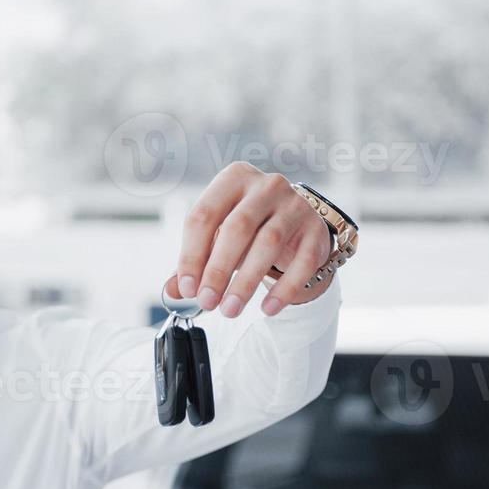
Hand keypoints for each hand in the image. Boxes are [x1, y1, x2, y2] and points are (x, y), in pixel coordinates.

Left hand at [169, 162, 332, 317]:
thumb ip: (195, 262)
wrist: (297, 227)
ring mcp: (295, 205)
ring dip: (246, 282)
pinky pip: (302, 262)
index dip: (192, 255)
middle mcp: (266, 185)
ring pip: (268, 243)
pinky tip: (267, 309)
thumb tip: (172, 292)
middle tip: (207, 302)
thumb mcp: (219, 239)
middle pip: (237, 228)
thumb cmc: (249, 231)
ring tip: (230, 310)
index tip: (187, 289)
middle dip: (218, 270)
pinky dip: (284, 289)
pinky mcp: (316, 230)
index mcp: (234, 179)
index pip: (204, 215)